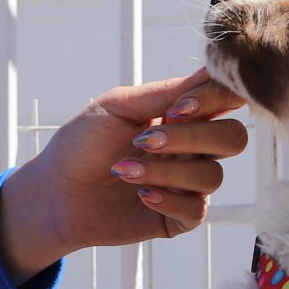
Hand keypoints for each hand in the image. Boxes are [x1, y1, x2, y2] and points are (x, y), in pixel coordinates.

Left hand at [0, 68, 248, 278]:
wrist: (54, 192)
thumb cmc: (82, 143)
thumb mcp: (117, 107)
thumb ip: (165, 92)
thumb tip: (209, 71)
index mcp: (184, 115)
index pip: (226, 101)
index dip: (214, 102)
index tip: (177, 109)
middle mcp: (193, 148)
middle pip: (234, 138)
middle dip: (193, 138)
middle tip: (145, 140)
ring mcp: (188, 183)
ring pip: (212, 176)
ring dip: (167, 171)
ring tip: (124, 170)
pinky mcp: (178, 218)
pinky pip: (196, 210)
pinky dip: (168, 199)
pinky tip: (140, 194)